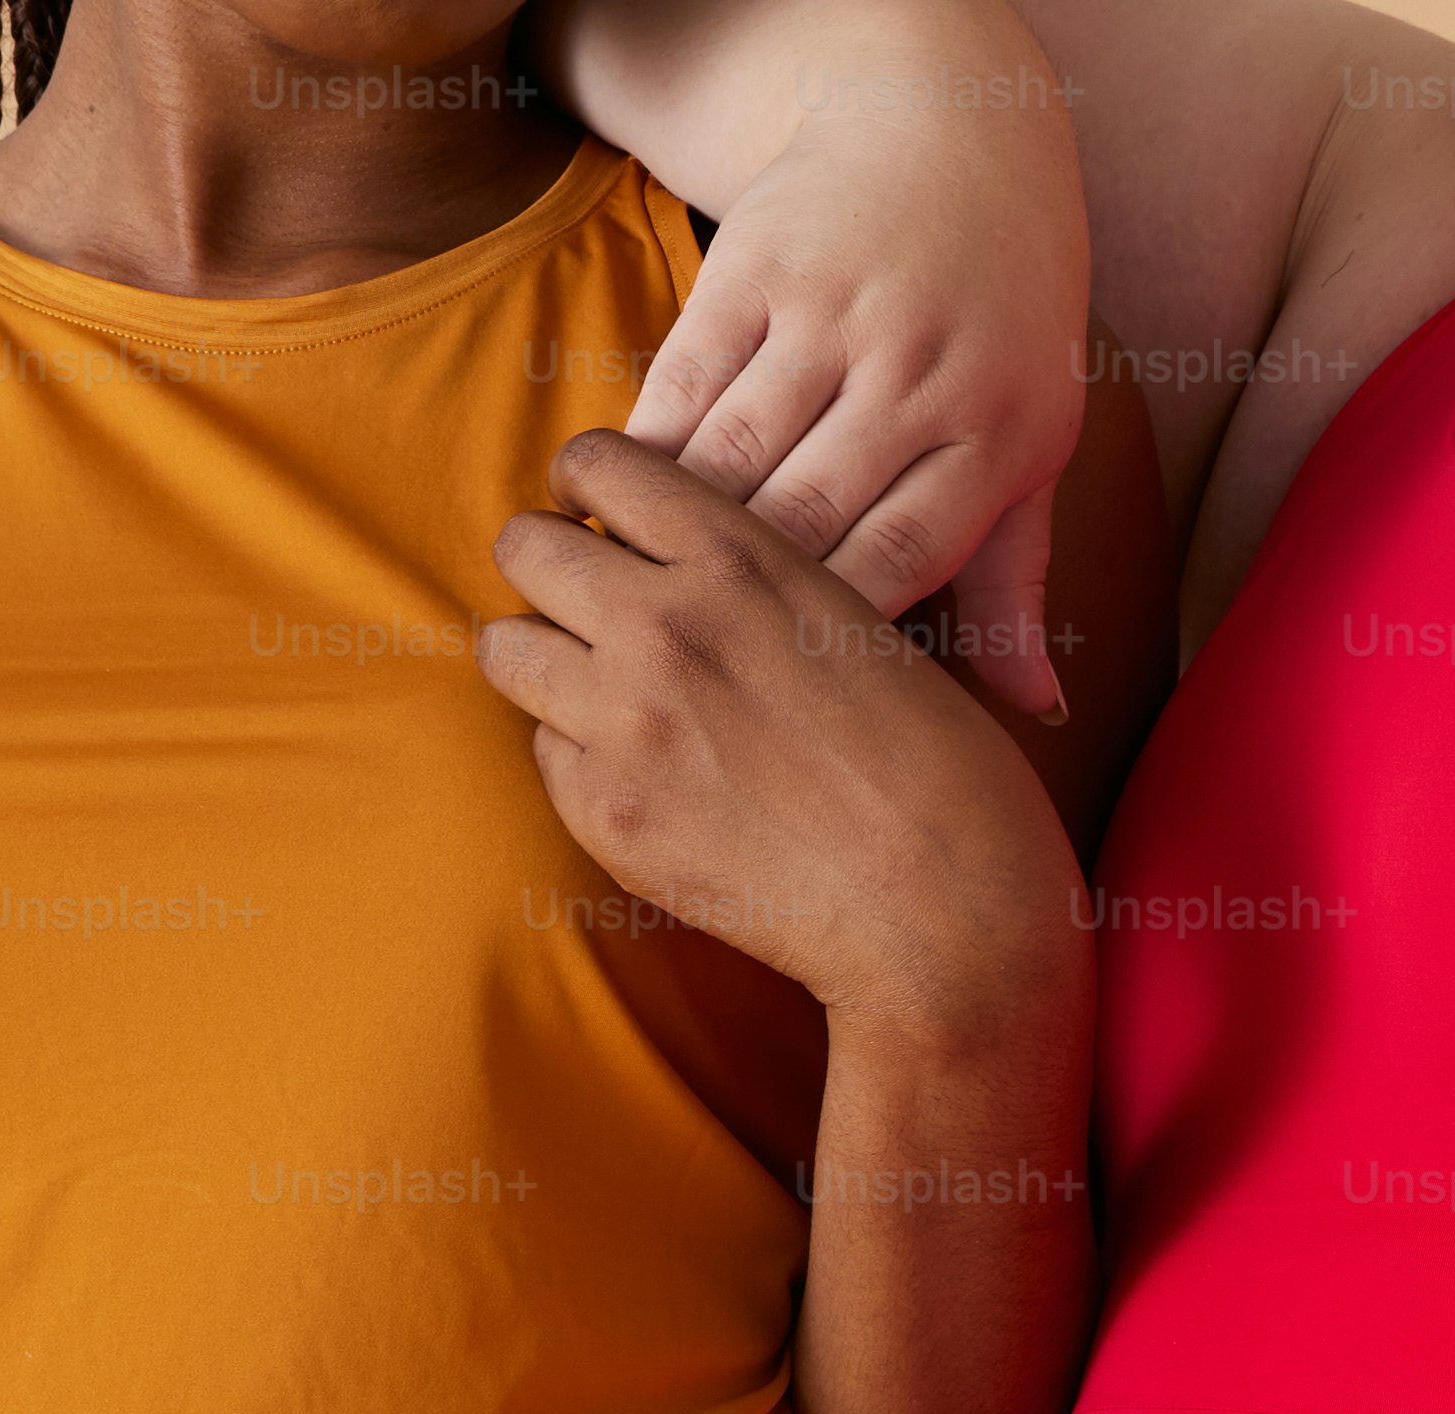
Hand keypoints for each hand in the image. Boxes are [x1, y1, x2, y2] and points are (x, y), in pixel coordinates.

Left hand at [484, 429, 1085, 1046]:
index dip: (591, 489)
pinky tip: (658, 779)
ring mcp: (625, 721)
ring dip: (548, 659)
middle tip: (597, 607)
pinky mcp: (606, 813)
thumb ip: (755, 576)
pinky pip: (545, 751)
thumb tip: (668, 556)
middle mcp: (666, 624)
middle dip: (553, 569)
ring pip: (507, 647)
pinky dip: (584, 757)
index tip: (605, 520)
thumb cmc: (937, 766)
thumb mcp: (858, 620)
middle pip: (525, 546)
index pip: (596, 463)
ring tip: (607, 691)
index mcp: (740, 557)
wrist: (947, 910)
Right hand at [631, 65, 1091, 718]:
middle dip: (736, 605)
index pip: (898, 569)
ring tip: (627, 600)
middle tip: (681, 665)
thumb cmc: (1001, 325)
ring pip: (731, 462)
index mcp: (996, 436)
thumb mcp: (1033, 441)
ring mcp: (833, 318)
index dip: (828, 642)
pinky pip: (681, 384)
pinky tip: (610, 505)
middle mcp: (919, 377)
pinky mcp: (754, 268)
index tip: (777, 692)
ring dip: (667, 538)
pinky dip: (640, 453)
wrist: (950, 138)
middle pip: (804, 524)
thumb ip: (1017, 578)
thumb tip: (1035, 712)